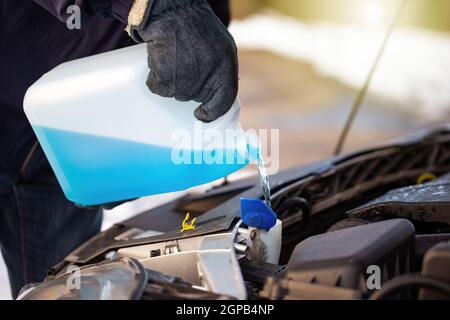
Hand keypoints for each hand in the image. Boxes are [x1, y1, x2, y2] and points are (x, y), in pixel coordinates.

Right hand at [127, 0, 238, 121]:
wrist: (171, 10)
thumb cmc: (194, 24)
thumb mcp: (221, 45)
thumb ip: (221, 68)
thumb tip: (216, 90)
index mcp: (226, 68)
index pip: (224, 100)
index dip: (213, 111)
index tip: (202, 114)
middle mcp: (209, 77)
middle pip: (195, 96)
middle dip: (188, 85)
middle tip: (182, 65)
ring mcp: (187, 80)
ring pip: (176, 93)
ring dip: (171, 80)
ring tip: (172, 57)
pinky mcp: (166, 79)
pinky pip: (158, 88)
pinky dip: (155, 78)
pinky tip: (159, 60)